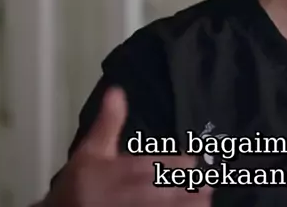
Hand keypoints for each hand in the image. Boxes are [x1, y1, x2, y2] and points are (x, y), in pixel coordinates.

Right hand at [43, 87, 212, 206]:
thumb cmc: (79, 181)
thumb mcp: (91, 149)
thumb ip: (108, 122)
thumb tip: (116, 91)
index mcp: (114, 172)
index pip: (145, 168)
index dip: (170, 166)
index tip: (193, 163)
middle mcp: (121, 195)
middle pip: (155, 192)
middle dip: (183, 188)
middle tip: (207, 184)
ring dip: (183, 205)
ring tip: (205, 200)